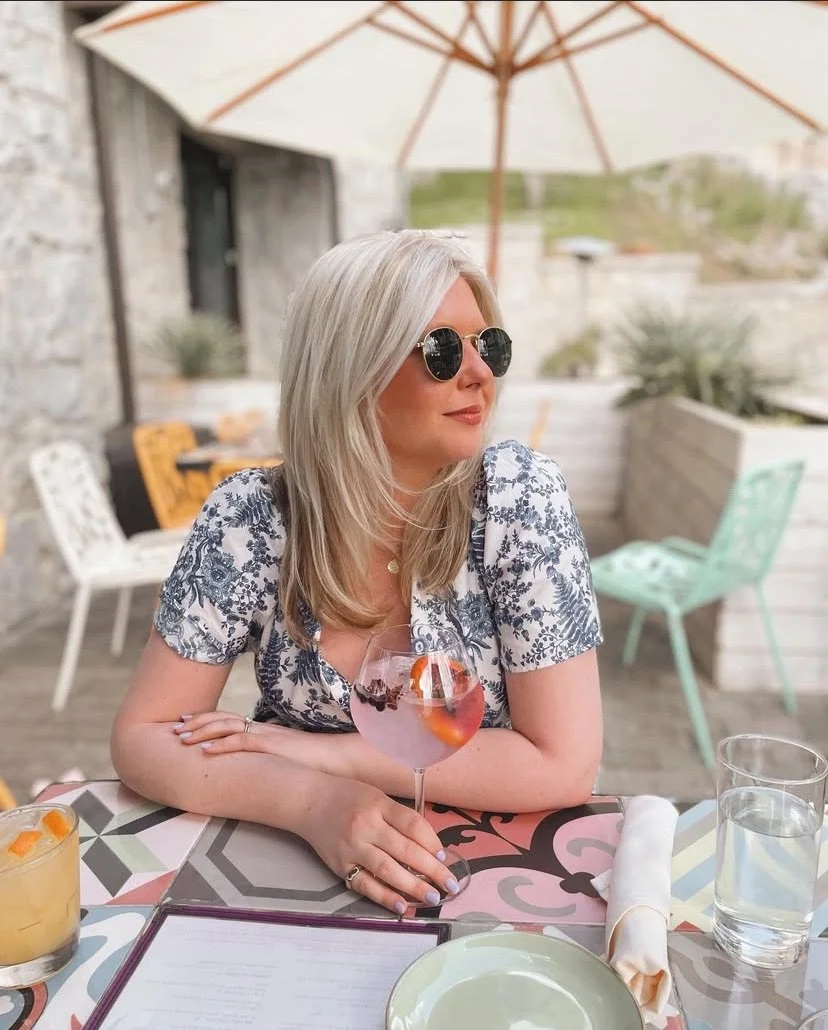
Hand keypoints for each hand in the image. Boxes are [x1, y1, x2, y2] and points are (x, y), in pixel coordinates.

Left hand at [172, 710, 316, 764]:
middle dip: (197, 721)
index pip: (229, 718)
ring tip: (181, 738)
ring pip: (226, 727)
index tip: (187, 720)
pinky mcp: (269, 745)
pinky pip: (240, 742)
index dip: (206, 719)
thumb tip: (251, 764)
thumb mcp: (283, 755)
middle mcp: (260, 727)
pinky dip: (219, 745)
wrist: (333, 757)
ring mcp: (264, 735)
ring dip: (201, 732)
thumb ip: (266, 755)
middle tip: (175, 726)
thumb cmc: (310, 760)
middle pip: (222, 718)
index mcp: (262, 729)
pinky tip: (203, 750)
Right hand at [301, 776, 459, 914]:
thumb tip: (429, 846)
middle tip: (450, 884)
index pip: (412, 825)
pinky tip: (402, 905)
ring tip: (432, 897)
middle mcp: (366, 826)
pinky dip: (384, 897)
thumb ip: (399, 818)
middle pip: (405, 850)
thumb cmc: (348, 797)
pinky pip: (365, 885)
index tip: (444, 855)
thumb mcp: (377, 797)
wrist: (309, 801)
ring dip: (413, 886)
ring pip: (387, 870)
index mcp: (378, 805)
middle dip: (431, 869)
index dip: (432, 842)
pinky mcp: (340, 866)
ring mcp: (352, 848)